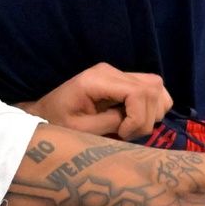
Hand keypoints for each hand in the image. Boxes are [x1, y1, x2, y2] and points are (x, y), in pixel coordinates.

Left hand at [24, 63, 170, 138]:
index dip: (138, 117)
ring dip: (151, 113)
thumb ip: (109, 123)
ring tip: (129, 128)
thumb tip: (133, 121)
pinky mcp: (125, 80)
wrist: (47, 112)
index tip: (123, 134)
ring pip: (157, 87)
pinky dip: (152, 107)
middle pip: (152, 88)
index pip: (138, 92)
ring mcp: (120, 73)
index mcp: (97, 79)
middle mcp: (112, 71)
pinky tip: (135, 120)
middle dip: (146, 118)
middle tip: (126, 134)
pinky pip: (153, 89)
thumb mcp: (79, 129)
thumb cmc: (58, 122)